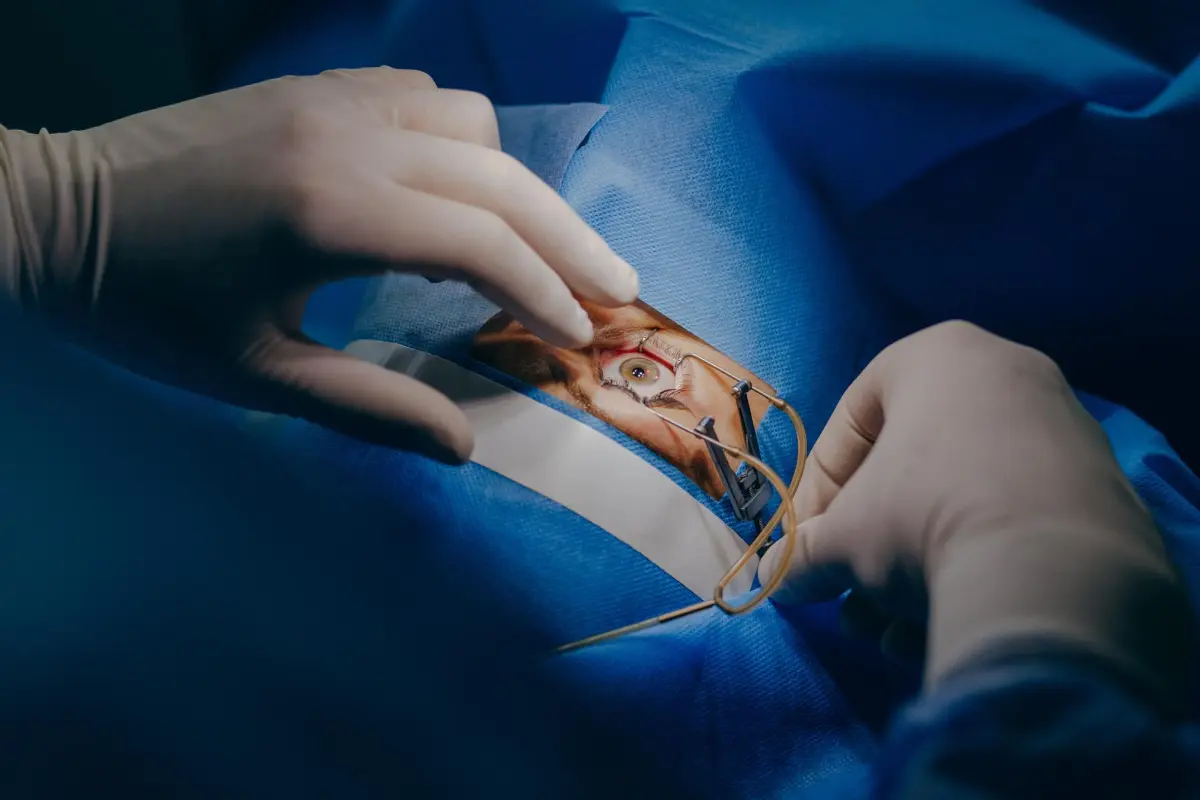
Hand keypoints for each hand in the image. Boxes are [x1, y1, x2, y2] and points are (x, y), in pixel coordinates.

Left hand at [0, 68, 637, 462]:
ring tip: (525, 246)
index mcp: (332, 215)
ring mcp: (328, 100)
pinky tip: (450, 187)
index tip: (580, 338)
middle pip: (500, 178)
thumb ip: (369, 410)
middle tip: (616, 288)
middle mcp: (346, 138)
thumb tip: (466, 447)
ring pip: (468, 122)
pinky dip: (456, 141)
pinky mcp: (308, 86)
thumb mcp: (256, 377)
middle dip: (568, 238)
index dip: (545, 295)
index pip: (481, 245)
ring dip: (510, 185)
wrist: (47, 216)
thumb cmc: (146, 311)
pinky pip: (417, 94)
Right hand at [760, 321, 1191, 702]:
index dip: (817, 493)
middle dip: (871, 544)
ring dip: (915, 570)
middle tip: (851, 594)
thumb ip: (801, 555)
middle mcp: (1005, 372)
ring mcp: (1060, 426)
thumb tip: (775, 581)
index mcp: (936, 354)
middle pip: (910, 468)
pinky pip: (1012, 522)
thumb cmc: (925, 518)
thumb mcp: (842, 541)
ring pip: (959, 501)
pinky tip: (947, 624)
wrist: (1057, 571)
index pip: (850, 422)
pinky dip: (972, 569)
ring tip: (891, 633)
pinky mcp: (1099, 484)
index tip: (808, 546)